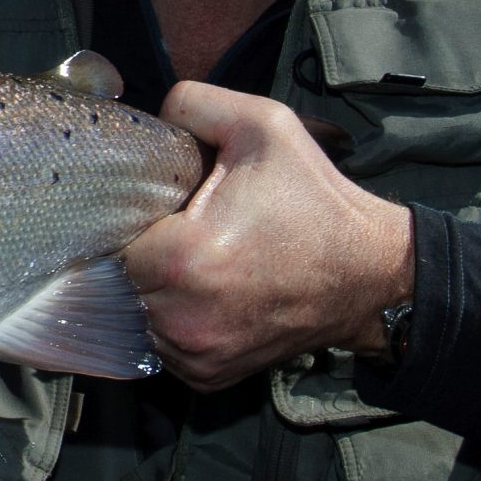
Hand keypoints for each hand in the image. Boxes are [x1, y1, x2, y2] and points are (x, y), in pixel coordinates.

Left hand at [123, 82, 415, 391]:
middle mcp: (182, 319)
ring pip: (134, 319)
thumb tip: (151, 117)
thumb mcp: (262, 125)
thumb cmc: (314, 199)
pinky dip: (171, 323)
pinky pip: (162, 348)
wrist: (369, 272)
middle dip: (135, 257)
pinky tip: (201, 295)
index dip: (125, 222)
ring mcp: (196, 355)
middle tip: (171, 233)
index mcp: (183, 259)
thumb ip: (193, 103)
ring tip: (189, 264)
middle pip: (116, 284)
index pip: (110, 242)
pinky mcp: (209, 377)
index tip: (153, 210)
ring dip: (149, 294)